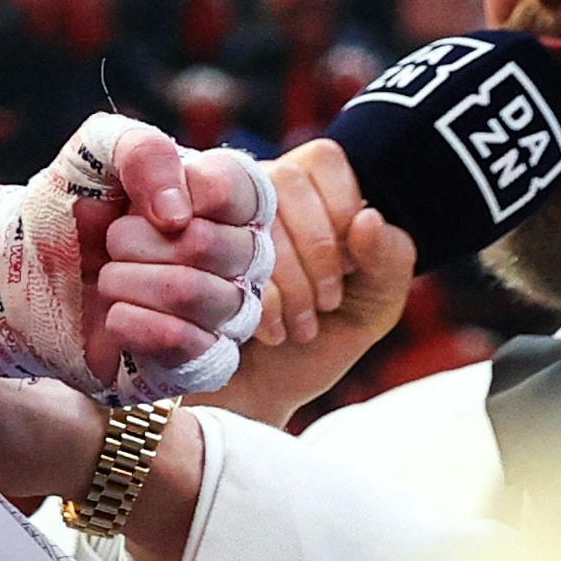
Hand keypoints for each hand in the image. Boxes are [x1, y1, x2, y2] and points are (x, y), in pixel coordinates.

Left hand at [76, 121, 269, 389]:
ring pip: (198, 296)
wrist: (31, 273)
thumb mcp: (98, 153)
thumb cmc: (75, 207)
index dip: (192, 191)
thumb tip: (179, 213)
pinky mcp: (202, 362)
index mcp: (227, 201)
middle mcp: (242, 258)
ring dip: (127, 280)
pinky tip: (113, 316)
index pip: (246, 191)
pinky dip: (136, 326)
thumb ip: (143, 152)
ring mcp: (227, 313)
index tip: (141, 196)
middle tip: (112, 240)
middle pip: (216, 245)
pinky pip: (189, 347)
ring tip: (107, 277)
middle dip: (138, 239)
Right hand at [213, 137, 417, 428]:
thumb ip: (389, 262)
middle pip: (284, 180)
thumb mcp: (369, 310)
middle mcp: (250, 191)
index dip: (342, 210)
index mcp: (302, 192)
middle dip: (315, 251)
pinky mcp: (171, 247)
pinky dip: (250, 297)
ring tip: (294, 326)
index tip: (350, 271)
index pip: (325, 160)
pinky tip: (259, 331)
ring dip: (283, 277)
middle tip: (324, 306)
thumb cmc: (310, 347)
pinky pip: (207, 245)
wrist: (251, 399)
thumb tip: (369, 219)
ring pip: (249, 210)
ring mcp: (205, 214)